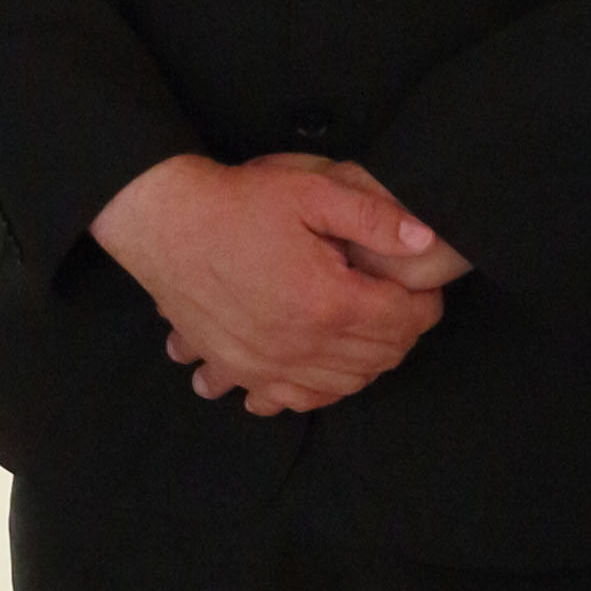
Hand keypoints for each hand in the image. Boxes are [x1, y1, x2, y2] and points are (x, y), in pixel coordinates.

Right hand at [96, 150, 454, 414]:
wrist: (165, 223)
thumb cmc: (238, 203)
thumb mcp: (312, 189)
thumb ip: (374, 217)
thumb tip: (425, 240)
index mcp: (329, 302)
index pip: (405, 321)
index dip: (426, 304)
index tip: (423, 286)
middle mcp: (302, 346)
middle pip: (379, 358)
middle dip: (401, 333)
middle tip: (398, 303)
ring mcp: (267, 365)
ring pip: (342, 386)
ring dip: (365, 363)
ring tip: (364, 330)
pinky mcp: (239, 370)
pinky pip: (291, 401)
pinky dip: (315, 390)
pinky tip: (316, 367)